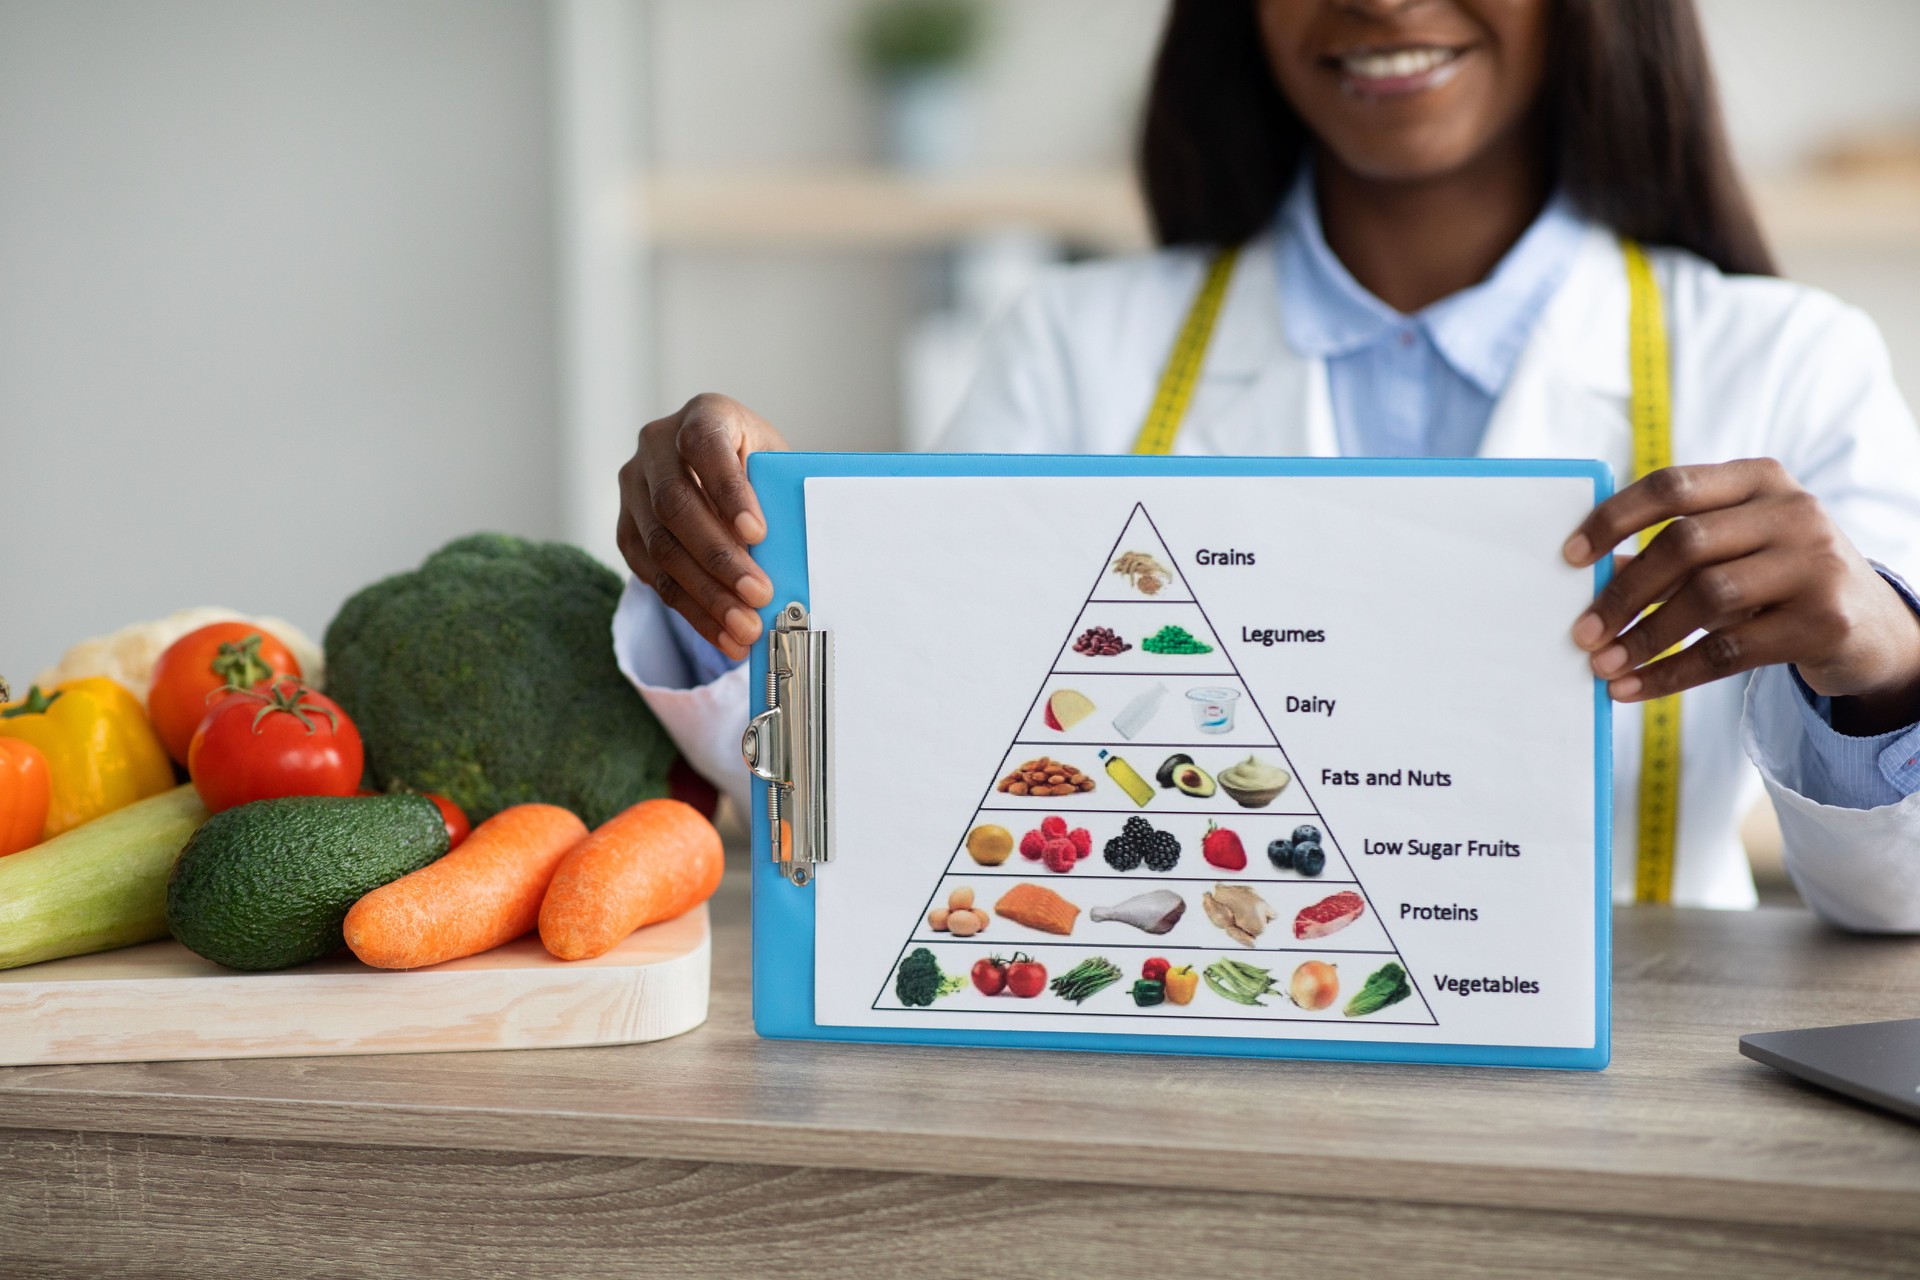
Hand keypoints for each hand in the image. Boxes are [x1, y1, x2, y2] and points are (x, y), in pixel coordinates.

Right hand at [616, 394, 784, 660]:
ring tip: (743, 629)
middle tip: (758, 595)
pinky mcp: (626, 528)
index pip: (706, 446)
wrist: (718, 469)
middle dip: (719, 558)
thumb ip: (777, 495)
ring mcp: (634, 488)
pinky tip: (721, 634)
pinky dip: (691, 610)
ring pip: (661, 548)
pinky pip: (653, 576)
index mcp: (702, 416)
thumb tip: (792, 559)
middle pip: (676, 506)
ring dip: (705, 595)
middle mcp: (656, 446)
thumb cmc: (758, 466)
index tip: (757, 533)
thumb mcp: (774, 464)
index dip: (729, 491)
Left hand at [1563, 458, 1919, 733]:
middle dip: (1624, 592)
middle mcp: (1794, 512)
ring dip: (1644, 637)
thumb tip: (1591, 575)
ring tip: (1604, 665)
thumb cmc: (1777, 581)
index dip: (1614, 519)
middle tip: (1583, 631)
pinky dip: (1673, 672)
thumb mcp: (1734, 551)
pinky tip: (1636, 687)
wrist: (1870, 628)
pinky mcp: (1824, 621)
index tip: (1571, 557)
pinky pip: (1729, 651)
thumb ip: (1673, 552)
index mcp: (1760, 480)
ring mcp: (1816, 564)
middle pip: (1684, 543)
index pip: (1672, 486)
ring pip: (1706, 597)